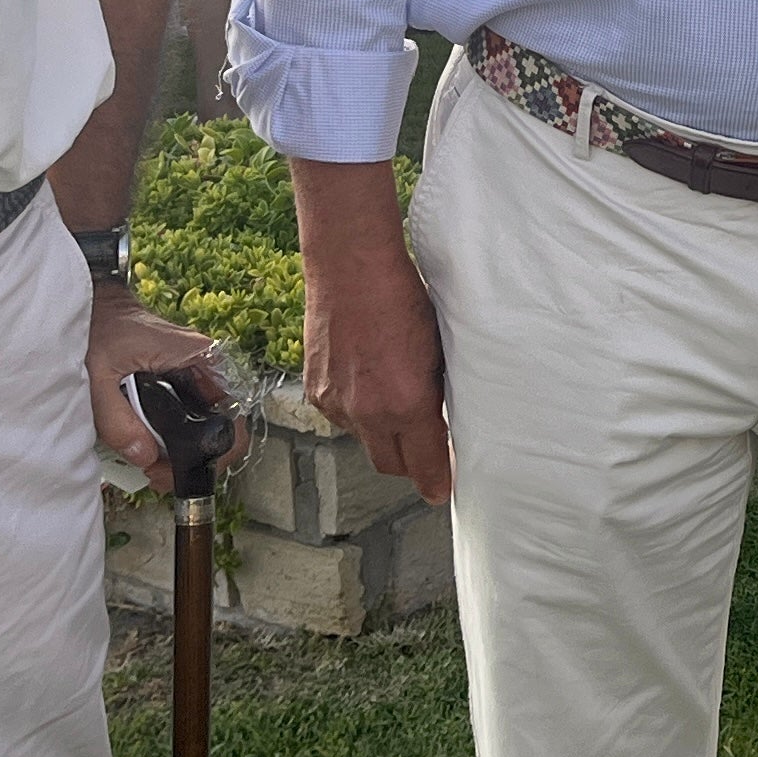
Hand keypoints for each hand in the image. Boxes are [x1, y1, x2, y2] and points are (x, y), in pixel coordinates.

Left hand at [87, 285, 236, 494]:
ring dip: (183, 451)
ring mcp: (194, 372)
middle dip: (195, 458)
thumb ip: (117, 420)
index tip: (181, 467)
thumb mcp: (97, 378)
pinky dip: (175, 437)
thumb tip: (146, 457)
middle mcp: (204, 365)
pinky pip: (190, 414)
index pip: (232, 413)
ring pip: (206, 423)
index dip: (214, 450)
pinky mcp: (180, 378)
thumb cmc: (96, 329)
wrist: (91, 304)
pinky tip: (151, 448)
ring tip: (150, 466)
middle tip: (158, 473)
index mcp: (198, 358)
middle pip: (221, 425)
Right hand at [302, 238, 453, 500]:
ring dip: (381, 431)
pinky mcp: (315, 390)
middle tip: (426, 448)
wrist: (351, 266)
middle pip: (391, 465)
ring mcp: (337, 404)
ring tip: (394, 394)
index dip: (435, 482)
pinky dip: (357, 410)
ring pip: (365, 439)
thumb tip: (442, 420)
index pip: (423, 466)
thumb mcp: (438, 348)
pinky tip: (368, 378)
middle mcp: (368, 412)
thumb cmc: (404, 297)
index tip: (442, 490)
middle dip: (410, 463)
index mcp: (407, 403)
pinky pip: (341, 417)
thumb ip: (437, 392)